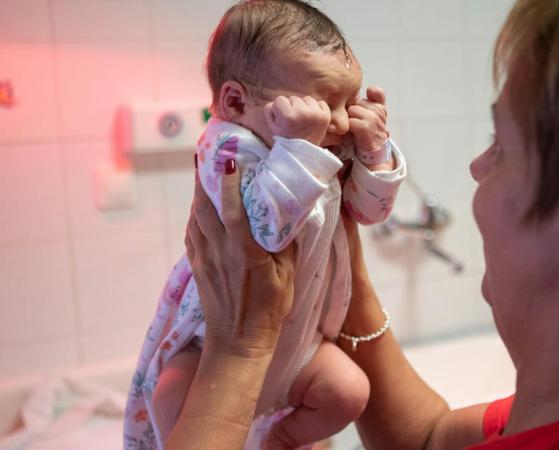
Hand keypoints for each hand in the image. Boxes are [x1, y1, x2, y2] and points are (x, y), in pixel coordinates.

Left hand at [185, 162, 296, 359]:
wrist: (238, 345)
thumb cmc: (269, 312)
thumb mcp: (287, 278)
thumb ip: (287, 245)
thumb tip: (291, 215)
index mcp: (244, 253)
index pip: (233, 211)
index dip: (229, 183)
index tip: (229, 159)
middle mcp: (220, 252)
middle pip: (205, 206)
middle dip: (206, 177)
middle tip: (209, 151)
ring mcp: (204, 259)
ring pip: (195, 217)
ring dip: (198, 191)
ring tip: (203, 168)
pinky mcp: (197, 267)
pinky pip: (193, 232)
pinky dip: (195, 213)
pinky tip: (200, 205)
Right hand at [265, 95, 330, 145]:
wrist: (303, 152)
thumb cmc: (286, 138)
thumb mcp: (273, 126)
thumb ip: (269, 110)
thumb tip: (276, 101)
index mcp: (288, 117)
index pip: (280, 99)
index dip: (279, 109)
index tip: (283, 119)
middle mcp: (303, 113)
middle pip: (294, 98)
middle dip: (292, 107)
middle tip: (294, 121)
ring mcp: (316, 114)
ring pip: (306, 99)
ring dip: (304, 106)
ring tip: (303, 119)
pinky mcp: (326, 116)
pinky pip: (321, 102)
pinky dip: (317, 108)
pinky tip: (313, 118)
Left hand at [348, 86, 388, 151]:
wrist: (374, 151)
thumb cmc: (370, 131)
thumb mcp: (373, 114)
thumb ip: (373, 100)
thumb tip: (370, 88)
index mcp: (381, 106)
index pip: (376, 92)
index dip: (370, 96)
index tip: (365, 104)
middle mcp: (379, 111)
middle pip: (357, 102)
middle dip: (353, 110)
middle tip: (356, 121)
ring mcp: (373, 119)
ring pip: (353, 110)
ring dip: (349, 119)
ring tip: (354, 127)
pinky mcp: (366, 128)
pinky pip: (350, 121)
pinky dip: (348, 127)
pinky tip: (352, 132)